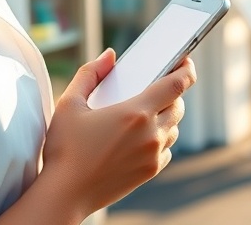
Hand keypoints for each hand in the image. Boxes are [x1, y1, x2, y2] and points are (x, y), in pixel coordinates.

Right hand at [39, 49, 196, 218]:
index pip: (176, 85)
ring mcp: (153, 155)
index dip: (185, 70)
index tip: (185, 62)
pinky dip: (161, 138)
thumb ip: (90, 73)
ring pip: (174, 128)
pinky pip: (167, 149)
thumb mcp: (69, 103)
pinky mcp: (150, 172)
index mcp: (135, 112)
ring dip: (167, 115)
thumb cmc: (64, 149)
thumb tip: (109, 56)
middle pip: (178, 106)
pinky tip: (143, 135)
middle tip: (158, 85)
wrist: (65, 194)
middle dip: (172, 92)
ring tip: (148, 109)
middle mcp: (150, 134)